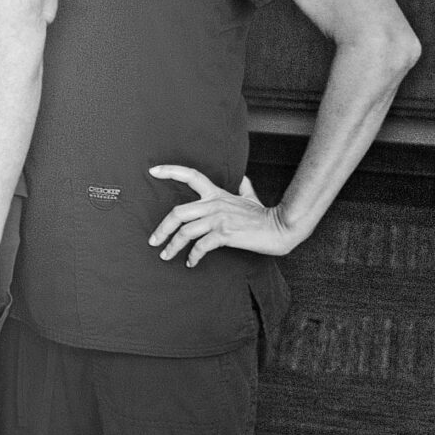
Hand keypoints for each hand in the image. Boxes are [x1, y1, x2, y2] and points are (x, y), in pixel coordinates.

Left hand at [148, 167, 301, 264]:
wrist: (282, 228)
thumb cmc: (265, 215)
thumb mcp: (252, 197)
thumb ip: (243, 187)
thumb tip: (243, 177)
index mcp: (217, 194)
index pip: (191, 176)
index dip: (170, 171)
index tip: (152, 171)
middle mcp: (214, 204)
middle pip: (177, 213)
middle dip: (162, 229)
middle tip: (153, 241)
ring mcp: (219, 219)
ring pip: (185, 232)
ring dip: (173, 246)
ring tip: (166, 256)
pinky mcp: (225, 234)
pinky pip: (201, 246)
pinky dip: (193, 256)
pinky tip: (191, 263)